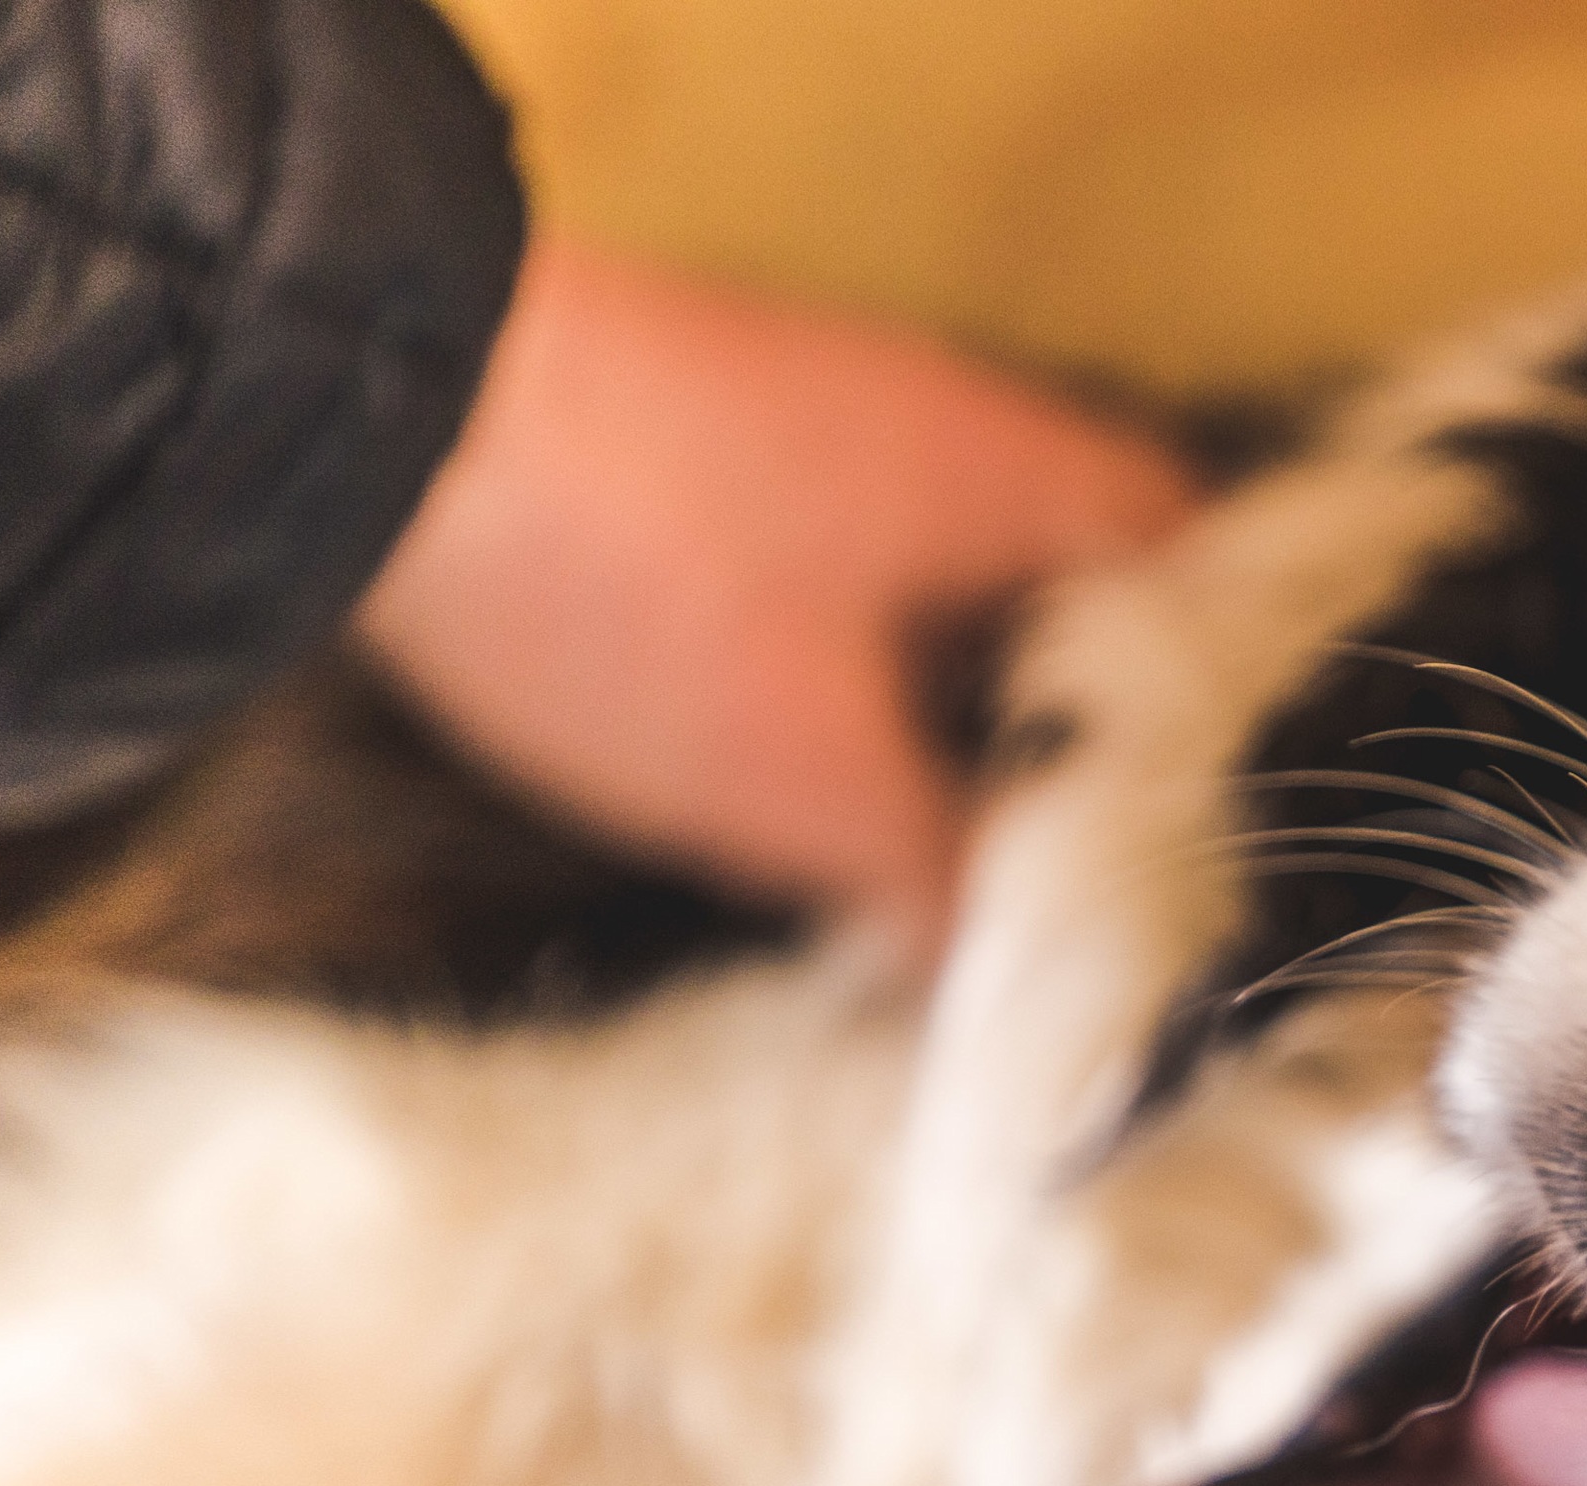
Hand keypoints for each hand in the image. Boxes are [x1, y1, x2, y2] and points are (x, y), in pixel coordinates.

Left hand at [357, 237, 1195, 954]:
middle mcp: (951, 434)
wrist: (352, 407)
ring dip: (959, 725)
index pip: (1215, 589)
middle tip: (1104, 892)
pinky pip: (838, 586)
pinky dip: (854, 685)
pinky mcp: (704, 459)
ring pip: (951, 604)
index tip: (1233, 847)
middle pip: (1083, 607)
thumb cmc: (632, 585)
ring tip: (968, 879)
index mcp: (1030, 484)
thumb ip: (943, 882)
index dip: (1234, 721)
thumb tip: (1017, 976)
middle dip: (1088, 749)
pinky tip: (822, 792)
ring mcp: (822, 431)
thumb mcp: (810, 785)